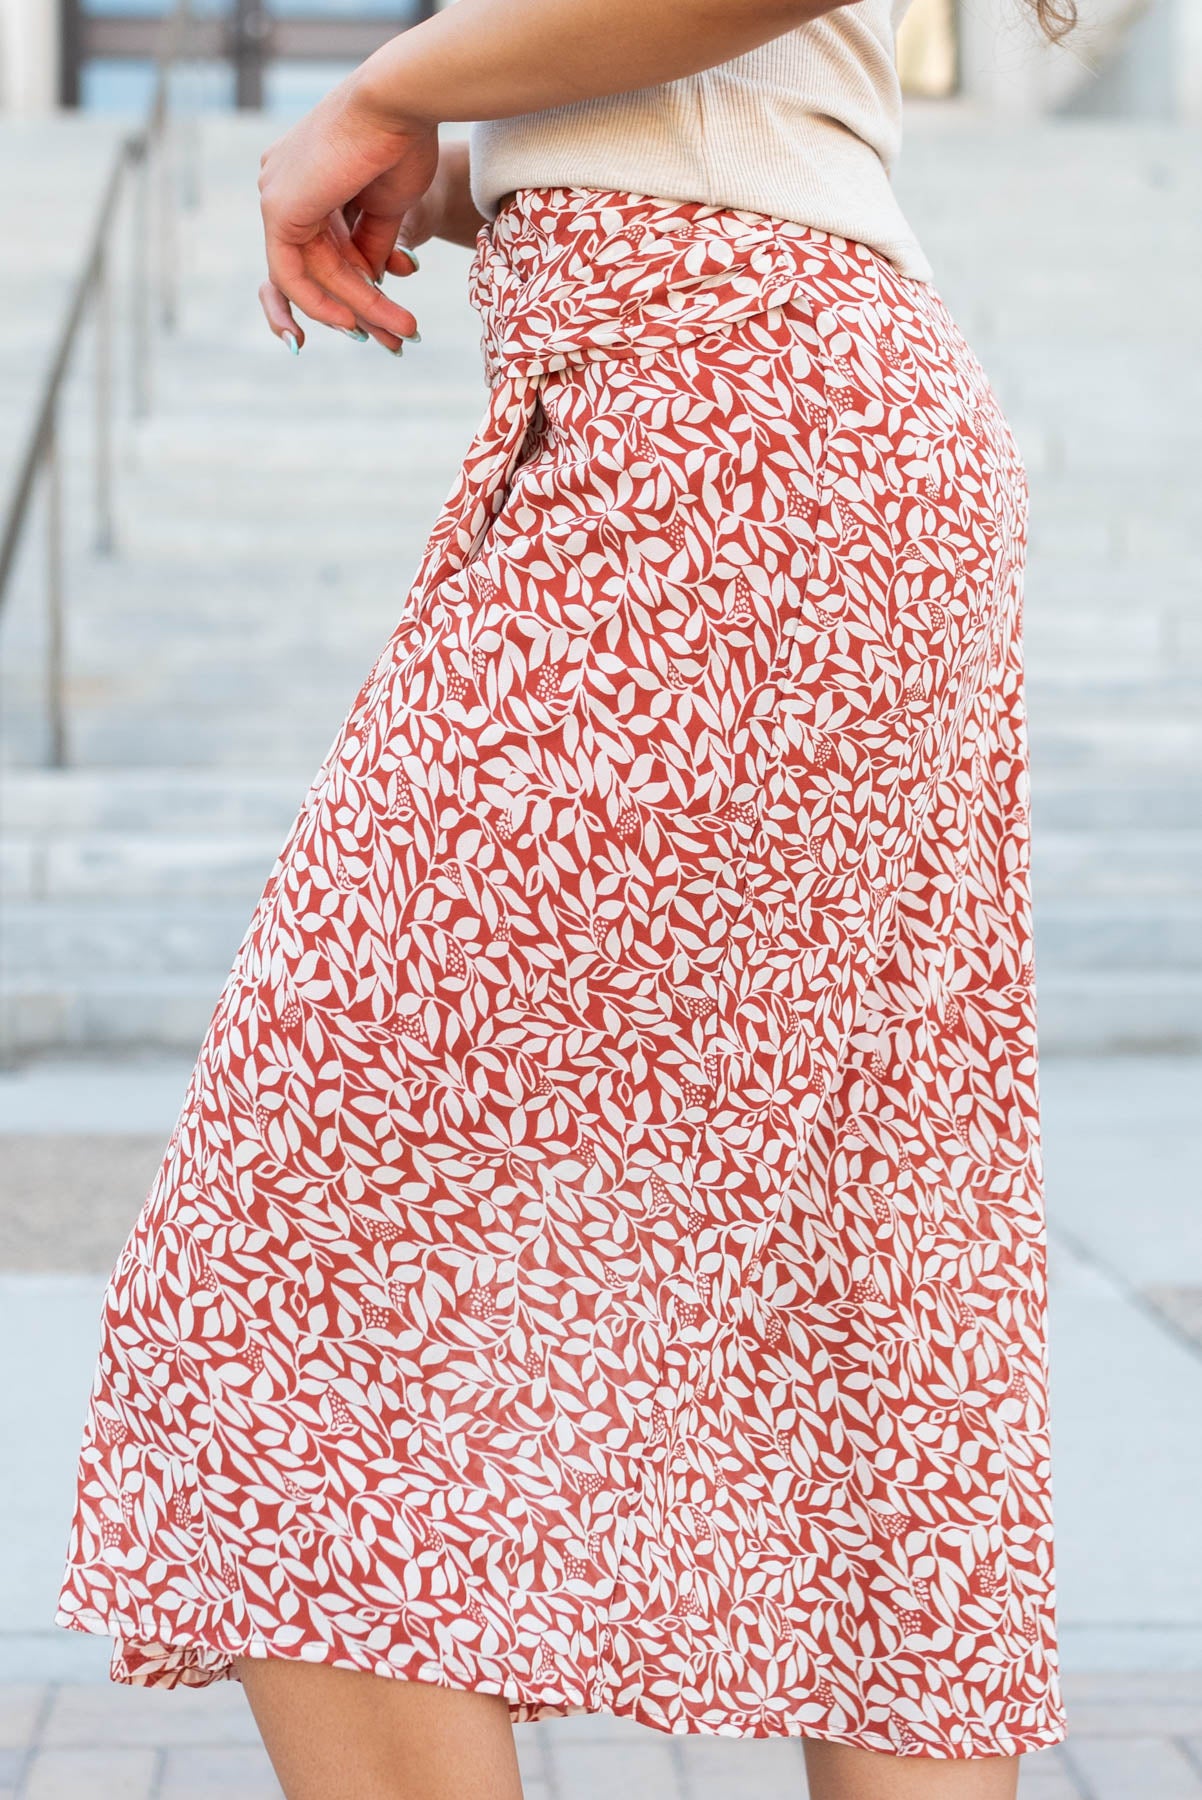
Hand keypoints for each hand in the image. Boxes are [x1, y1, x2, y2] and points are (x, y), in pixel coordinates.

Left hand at [257, 71, 439, 354]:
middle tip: (397, 337)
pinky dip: (319, 302)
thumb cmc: (403, 140)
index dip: (355, 285)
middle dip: (361, 307)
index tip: (385, 314)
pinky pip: (291, 273)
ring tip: (401, 331)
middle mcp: (285, 183)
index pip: (323, 246)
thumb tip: (368, 281)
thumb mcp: (388, 204)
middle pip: (317, 265)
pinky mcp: (278, 206)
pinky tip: (351, 323)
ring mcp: (277, 193)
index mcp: (308, 175)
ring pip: (313, 274)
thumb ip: (372, 243)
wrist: (399, 103)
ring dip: (358, 308)